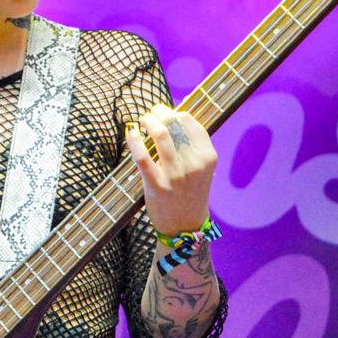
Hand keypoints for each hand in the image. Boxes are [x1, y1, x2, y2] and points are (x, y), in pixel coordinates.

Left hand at [125, 103, 216, 235]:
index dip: (175, 112)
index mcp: (207, 157)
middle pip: (174, 125)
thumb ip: (191, 145)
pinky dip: (134, 140)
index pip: (190, 122)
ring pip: (160, 135)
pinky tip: (130, 132)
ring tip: (141, 120)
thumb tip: (174, 115)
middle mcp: (194, 164)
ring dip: (147, 121)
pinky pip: (142, 156)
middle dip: (159, 113)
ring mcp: (175, 174)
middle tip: (150, 114)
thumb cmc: (190, 192)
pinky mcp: (157, 184)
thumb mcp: (200, 168)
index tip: (165, 111)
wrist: (185, 226)